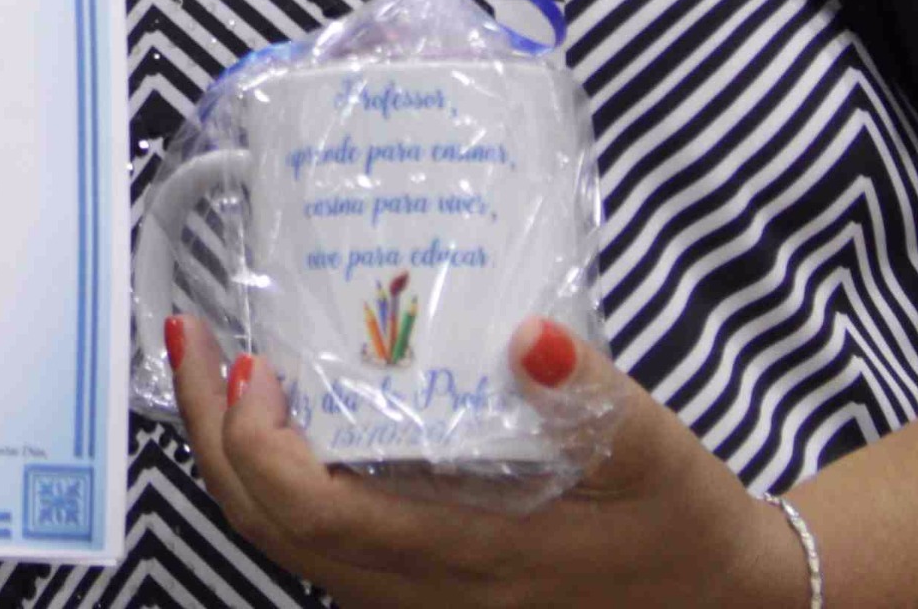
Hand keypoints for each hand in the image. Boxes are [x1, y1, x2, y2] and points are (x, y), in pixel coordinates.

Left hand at [164, 313, 808, 608]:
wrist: (725, 601)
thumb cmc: (683, 524)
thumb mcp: (659, 454)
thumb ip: (593, 398)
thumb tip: (533, 335)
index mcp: (470, 558)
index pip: (314, 516)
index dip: (258, 442)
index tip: (249, 362)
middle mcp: (425, 594)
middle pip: (271, 530)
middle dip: (213, 435)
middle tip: (192, 336)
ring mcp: (419, 601)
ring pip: (287, 545)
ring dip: (238, 456)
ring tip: (222, 362)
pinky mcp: (425, 591)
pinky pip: (323, 546)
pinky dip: (281, 481)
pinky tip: (290, 415)